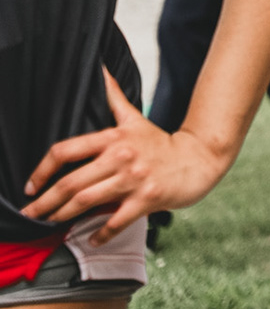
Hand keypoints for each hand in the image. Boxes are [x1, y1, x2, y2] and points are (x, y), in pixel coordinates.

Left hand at [22, 70, 230, 239]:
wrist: (199, 159)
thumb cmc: (161, 143)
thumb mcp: (135, 119)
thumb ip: (113, 97)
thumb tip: (99, 69)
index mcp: (113, 138)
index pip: (66, 151)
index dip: (42, 170)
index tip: (30, 185)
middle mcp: (121, 158)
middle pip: (71, 183)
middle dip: (45, 202)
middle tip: (31, 213)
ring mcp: (134, 180)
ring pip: (87, 202)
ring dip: (62, 216)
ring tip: (50, 223)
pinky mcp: (147, 200)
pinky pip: (115, 221)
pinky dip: (99, 233)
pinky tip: (89, 239)